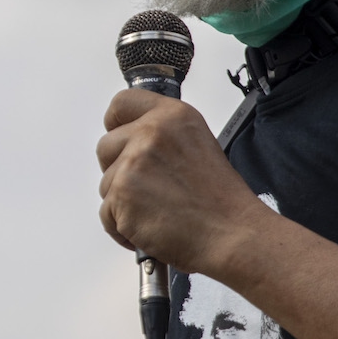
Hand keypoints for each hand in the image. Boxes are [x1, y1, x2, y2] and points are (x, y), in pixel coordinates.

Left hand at [96, 89, 265, 273]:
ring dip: (124, 203)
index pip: (122, 103)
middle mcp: (150, 133)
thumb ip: (163, 138)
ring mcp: (133, 163)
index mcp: (173, 116)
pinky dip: (123, 229)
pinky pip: (106, 214)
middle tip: (147, 189)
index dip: (115, 124)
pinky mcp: (121, 195)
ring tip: (160, 213)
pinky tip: (152, 229)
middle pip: (105, 146)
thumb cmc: (221, 202)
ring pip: (105, 184)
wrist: (232, 235)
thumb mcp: (198, 146)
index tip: (118, 135)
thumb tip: (133, 146)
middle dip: (118, 170)